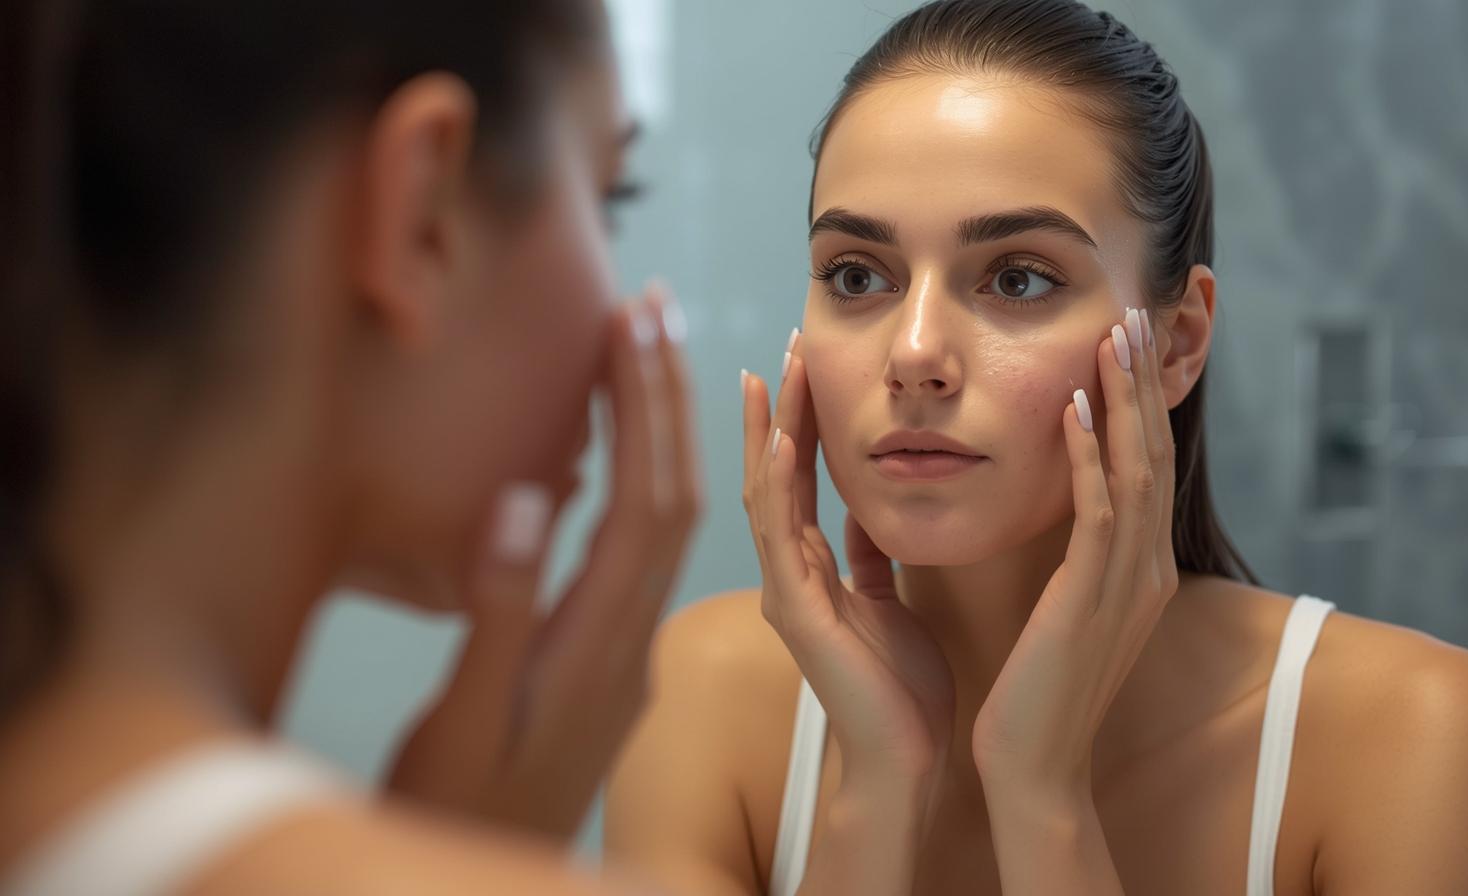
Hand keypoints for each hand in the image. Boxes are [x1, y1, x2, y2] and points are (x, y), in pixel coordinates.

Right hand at [387, 286, 701, 839]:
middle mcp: (630, 636)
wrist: (500, 874)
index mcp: (602, 639)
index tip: (641, 324)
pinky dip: (641, 485)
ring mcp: (623, 647)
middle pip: (673, 497)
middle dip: (668, 397)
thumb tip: (529, 498)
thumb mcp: (469, 718)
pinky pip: (642, 553)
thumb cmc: (466, 808)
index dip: (650, 407)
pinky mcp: (606, 658)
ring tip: (648, 356)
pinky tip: (618, 459)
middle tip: (656, 308)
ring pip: (667, 523)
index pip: (649, 500)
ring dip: (663, 435)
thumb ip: (502, 612)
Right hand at [743, 332, 953, 791]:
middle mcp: (787, 576)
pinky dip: (778, 486)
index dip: (797, 419)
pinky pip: (780, 539)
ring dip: (770, 430)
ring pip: (766, 496)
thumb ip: (869, 555)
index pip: (796, 478)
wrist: (905, 760)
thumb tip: (867, 508)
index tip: (805, 363)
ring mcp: (785, 593)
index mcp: (810, 571)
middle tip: (785, 345)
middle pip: (771, 474)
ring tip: (775, 371)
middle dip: (777, 409)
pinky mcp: (797, 615)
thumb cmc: (900, 688)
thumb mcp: (890, 601)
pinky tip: (779, 440)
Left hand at [973, 307, 1179, 803]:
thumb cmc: (1039, 690)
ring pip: (1135, 468)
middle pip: (1154, 452)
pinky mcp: (1091, 598)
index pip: (1146, 464)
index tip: (1126, 341)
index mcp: (1138, 568)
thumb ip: (1075, 559)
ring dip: (1124, 397)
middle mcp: (1145, 567)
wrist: (1035, 767)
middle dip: (1144, 380)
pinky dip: (1088, 453)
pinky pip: (1097, 511)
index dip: (1140, 400)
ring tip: (1113, 334)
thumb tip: (1067, 509)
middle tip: (1135, 312)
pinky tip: (1072, 406)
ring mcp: (1126, 583)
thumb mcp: (1066, 609)